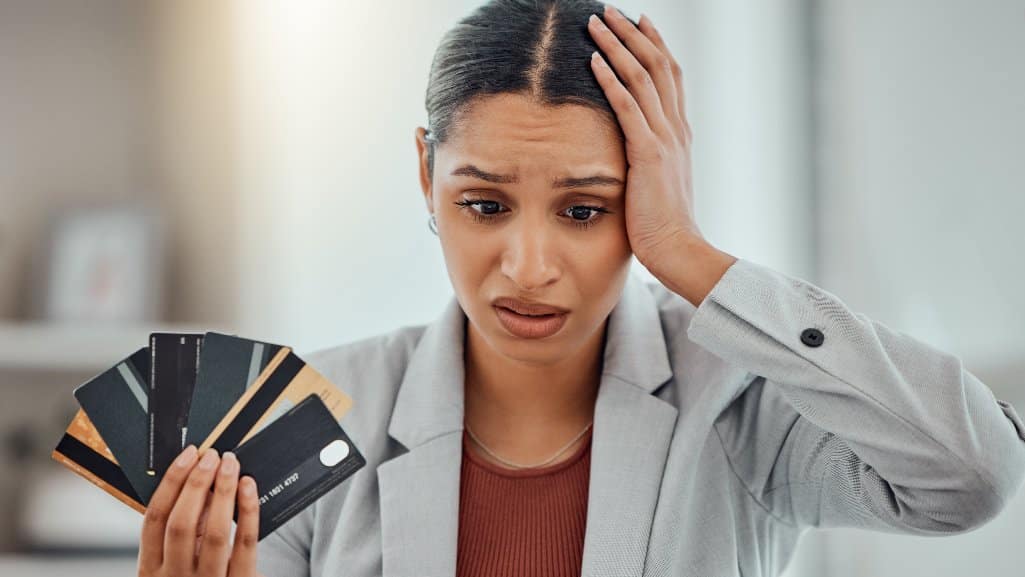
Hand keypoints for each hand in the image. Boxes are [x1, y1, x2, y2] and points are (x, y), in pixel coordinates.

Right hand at [138, 446, 262, 576]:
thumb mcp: (177, 566)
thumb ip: (184, 534)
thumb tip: (199, 484)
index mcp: (151, 572)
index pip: (153, 520)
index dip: (170, 483)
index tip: (188, 456)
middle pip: (180, 523)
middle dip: (196, 483)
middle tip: (211, 456)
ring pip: (213, 532)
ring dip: (223, 491)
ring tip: (231, 464)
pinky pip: (244, 544)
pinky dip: (247, 511)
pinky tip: (249, 488)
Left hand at [587, 4, 702, 278]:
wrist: (681, 252)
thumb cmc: (663, 229)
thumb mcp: (656, 187)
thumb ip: (647, 165)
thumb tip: (632, 158)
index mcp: (678, 135)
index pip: (668, 78)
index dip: (653, 47)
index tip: (638, 23)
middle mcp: (675, 130)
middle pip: (656, 66)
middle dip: (633, 34)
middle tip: (612, 10)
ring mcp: (664, 140)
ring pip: (642, 78)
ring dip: (617, 46)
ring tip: (596, 21)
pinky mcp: (648, 155)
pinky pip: (627, 107)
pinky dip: (610, 79)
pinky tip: (593, 60)